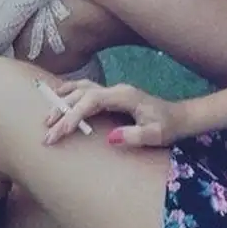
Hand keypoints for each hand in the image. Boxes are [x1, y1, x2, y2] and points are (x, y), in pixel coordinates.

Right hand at [43, 80, 186, 146]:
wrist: (181, 117)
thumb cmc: (169, 127)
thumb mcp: (156, 135)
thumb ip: (136, 135)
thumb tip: (111, 138)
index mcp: (124, 96)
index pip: (91, 100)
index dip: (73, 114)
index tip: (59, 133)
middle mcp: (116, 90)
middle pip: (82, 94)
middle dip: (62, 111)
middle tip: (46, 132)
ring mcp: (114, 92)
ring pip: (82, 89)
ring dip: (63, 101)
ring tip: (47, 117)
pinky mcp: (113, 97)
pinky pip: (87, 91)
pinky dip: (71, 93)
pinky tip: (59, 98)